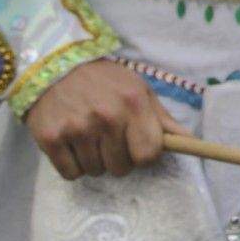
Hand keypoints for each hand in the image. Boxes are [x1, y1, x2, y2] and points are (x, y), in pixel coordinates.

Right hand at [24, 60, 181, 179]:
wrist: (55, 66)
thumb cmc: (104, 81)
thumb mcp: (139, 90)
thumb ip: (162, 118)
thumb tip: (189, 141)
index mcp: (133, 103)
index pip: (148, 154)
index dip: (145, 155)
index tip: (136, 146)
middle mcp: (106, 117)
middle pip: (121, 168)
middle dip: (118, 158)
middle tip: (108, 138)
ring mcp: (77, 129)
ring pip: (95, 172)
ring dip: (94, 160)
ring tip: (88, 136)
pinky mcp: (51, 139)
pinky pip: (71, 174)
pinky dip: (73, 165)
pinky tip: (72, 143)